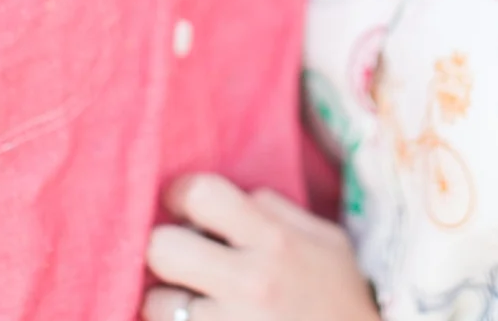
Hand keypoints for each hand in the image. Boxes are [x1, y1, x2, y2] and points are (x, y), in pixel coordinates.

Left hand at [142, 173, 379, 320]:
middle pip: (161, 248)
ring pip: (156, 303)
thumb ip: (275, 211)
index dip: (183, 193)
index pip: (202, 196)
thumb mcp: (325, 239)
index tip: (185, 205)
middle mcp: (247, 284)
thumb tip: (228, 200)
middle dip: (164, 246)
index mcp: (274, 241)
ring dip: (168, 300)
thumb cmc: (341, 298)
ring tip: (194, 302)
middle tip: (182, 254)